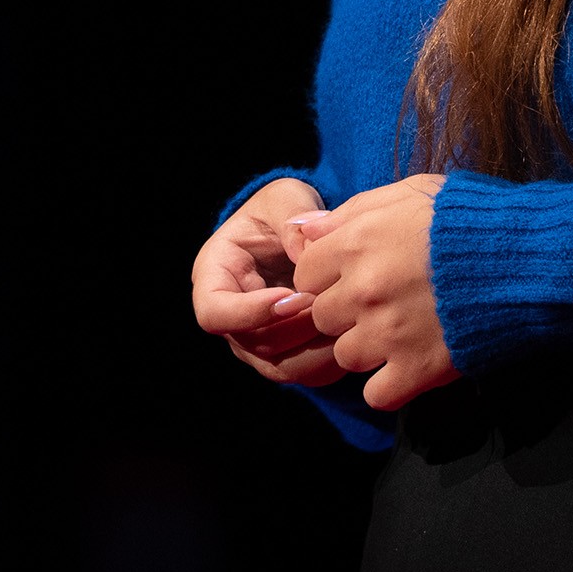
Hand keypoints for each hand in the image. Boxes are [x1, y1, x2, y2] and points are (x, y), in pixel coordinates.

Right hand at [192, 177, 342, 385]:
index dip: (250, 313)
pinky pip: (309, 373)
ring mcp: (258, 343)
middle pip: (255, 345)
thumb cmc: (283, 210)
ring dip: (319, 347)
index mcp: (215, 278)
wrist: (300, 232)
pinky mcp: (290, 356)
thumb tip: (307, 253)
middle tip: (331, 300)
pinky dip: (335, 359)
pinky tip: (358, 329)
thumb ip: (293, 218)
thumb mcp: (285, 198)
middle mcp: (232, 319)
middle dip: (297, 327)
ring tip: (348, 314)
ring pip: (283, 368)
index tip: (291, 295)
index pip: (214, 313)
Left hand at [286, 174, 454, 412]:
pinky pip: (377, 394)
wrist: (527, 256)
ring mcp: (387, 334)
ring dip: (368, 348)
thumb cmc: (468, 218)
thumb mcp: (409, 193)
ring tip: (402, 330)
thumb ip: (350, 211)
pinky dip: (391, 384)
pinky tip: (410, 363)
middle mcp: (363, 290)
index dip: (330, 275)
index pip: (306, 274)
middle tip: (386, 301)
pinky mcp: (416, 369)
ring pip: (346, 357)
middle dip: (347, 311)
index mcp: (357, 243)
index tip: (357, 274)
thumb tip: (299, 230)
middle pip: (323, 317)